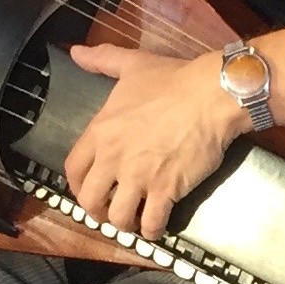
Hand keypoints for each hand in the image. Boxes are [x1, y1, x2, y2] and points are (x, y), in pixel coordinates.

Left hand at [60, 43, 247, 239]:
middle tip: (110, 211)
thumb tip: (76, 52)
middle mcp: (114, 158)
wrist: (211, 95)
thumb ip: (102, 60)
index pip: (73, 168)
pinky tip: (156, 228)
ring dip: (124, 224)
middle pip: (90, 199)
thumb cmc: (173, 80)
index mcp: (101, 131)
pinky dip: (152, 231)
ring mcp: (139, 177)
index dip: (77, 185)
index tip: (88, 190)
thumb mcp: (132, 64)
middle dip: (97, 211)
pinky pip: (151, 223)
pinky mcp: (166, 191)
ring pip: (118, 217)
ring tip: (133, 221)